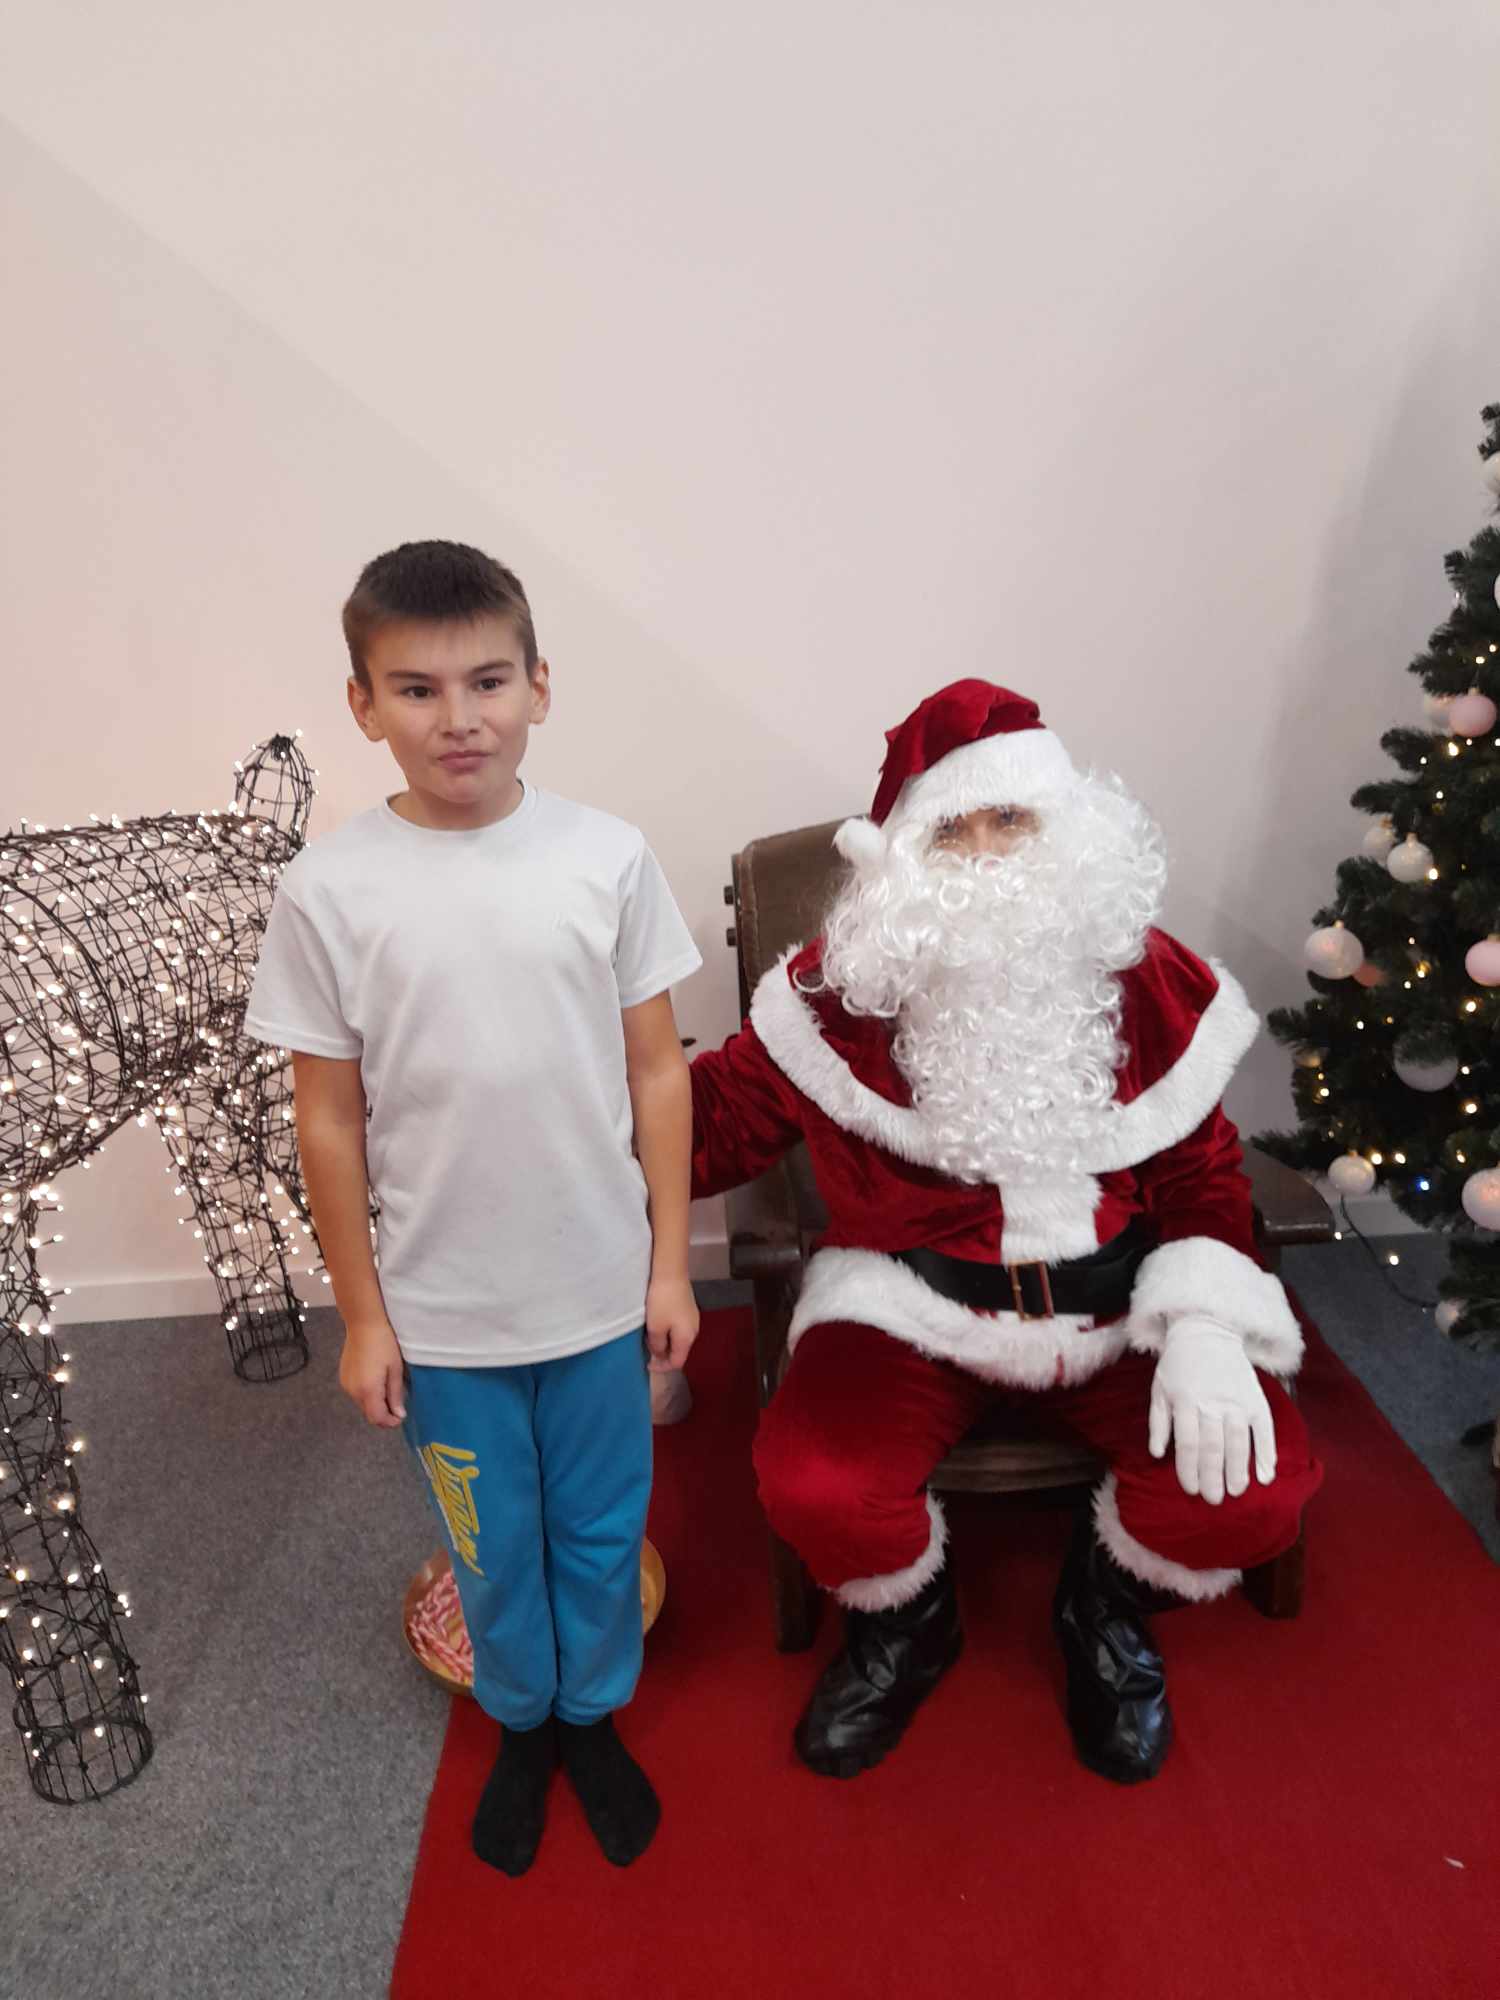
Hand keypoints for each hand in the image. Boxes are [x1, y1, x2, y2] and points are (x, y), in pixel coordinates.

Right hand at [338, 1318, 406, 1427]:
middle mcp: (353, 1391)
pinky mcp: (343, 1377)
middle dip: (383, 1414)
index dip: (389, 1422)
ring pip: (362, 1404)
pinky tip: (377, 1383)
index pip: (377, 1418)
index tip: (400, 1418)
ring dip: (375, 1404)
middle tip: (398, 1407)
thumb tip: (398, 1414)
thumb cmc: (383, 1343)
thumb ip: (395, 1394)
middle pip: (368, 1413)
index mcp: (367, 1390)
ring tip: (389, 1391)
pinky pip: (356, 1394)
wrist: (363, 1324)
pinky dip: (367, 1395)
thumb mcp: (395, 1369)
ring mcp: (346, 1384)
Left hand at [645, 1274, 699, 1372]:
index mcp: (687, 1339)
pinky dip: (668, 1331)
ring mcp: (693, 1318)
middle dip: (664, 1354)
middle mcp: (694, 1331)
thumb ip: (657, 1345)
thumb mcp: (655, 1328)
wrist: (671, 1273)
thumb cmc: (662, 1302)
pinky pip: (679, 1327)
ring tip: (650, 1337)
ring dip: (665, 1342)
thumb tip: (659, 1353)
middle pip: (680, 1351)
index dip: (662, 1367)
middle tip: (647, 1351)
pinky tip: (659, 1323)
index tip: (647, 1364)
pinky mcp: (688, 1307)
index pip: (677, 1362)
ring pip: (679, 1338)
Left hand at [1148, 1315, 1275, 1503]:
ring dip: (1239, 1470)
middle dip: (1213, 1477)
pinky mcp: (1256, 1398)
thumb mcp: (1159, 1387)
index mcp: (1185, 1400)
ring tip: (1236, 1491)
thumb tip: (1157, 1454)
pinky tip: (1266, 1474)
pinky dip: (1267, 1453)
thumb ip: (1158, 1422)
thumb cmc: (1179, 1363)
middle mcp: (1212, 1402)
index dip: (1189, 1470)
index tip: (1191, 1490)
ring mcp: (1237, 1400)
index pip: (1188, 1444)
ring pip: (1239, 1442)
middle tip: (1214, 1499)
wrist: (1208, 1329)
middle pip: (1213, 1447)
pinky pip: (1264, 1429)